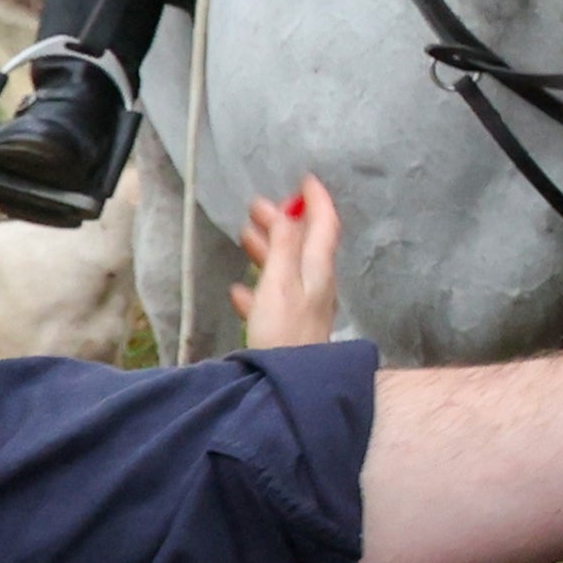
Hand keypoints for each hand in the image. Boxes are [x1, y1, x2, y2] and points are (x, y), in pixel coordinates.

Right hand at [231, 178, 339, 347]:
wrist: (286, 384)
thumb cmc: (284, 331)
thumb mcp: (281, 282)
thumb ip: (285, 246)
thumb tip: (292, 212)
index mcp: (318, 269)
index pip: (325, 225)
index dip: (317, 200)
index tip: (306, 178)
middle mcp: (316, 285)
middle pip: (302, 245)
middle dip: (282, 222)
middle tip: (256, 205)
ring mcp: (303, 308)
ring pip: (285, 270)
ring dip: (266, 249)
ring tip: (244, 235)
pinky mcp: (287, 329)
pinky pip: (271, 300)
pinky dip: (255, 289)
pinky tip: (238, 291)